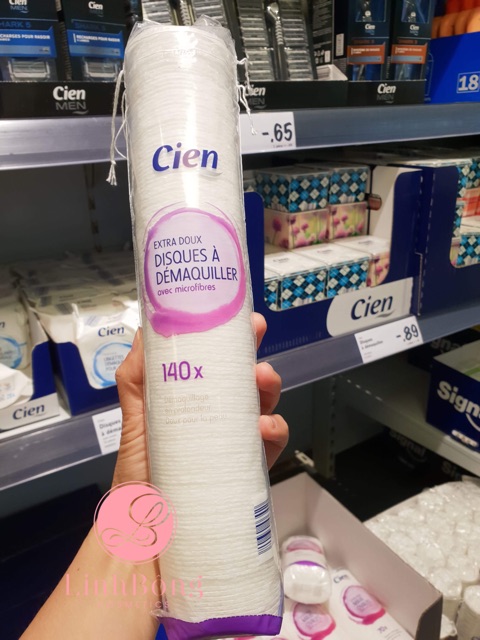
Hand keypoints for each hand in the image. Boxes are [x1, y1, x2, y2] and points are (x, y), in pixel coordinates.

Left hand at [113, 312, 288, 486]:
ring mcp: (237, 441)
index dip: (236, 340)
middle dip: (258, 357)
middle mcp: (221, 416)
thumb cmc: (140, 465)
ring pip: (266, 405)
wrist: (145, 524)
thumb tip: (147, 329)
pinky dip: (275, 430)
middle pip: (249, 381)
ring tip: (261, 381)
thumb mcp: (136, 413)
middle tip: (257, 344)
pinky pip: (272, 444)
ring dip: (269, 388)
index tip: (247, 322)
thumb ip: (136, 375)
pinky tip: (263, 427)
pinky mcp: (249, 468)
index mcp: (198, 398)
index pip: (221, 364)